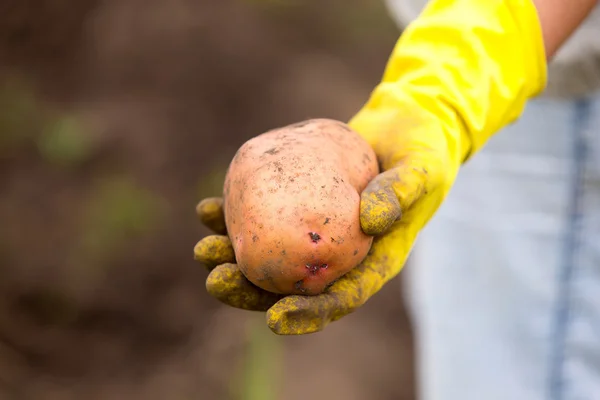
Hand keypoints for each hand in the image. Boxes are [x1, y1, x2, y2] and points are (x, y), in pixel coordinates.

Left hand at [194, 93, 465, 334]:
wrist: (404, 126)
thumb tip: (368, 222)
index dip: (308, 313)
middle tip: (216, 280)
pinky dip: (235, 216)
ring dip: (233, 258)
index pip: (339, 298)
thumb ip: (402, 193)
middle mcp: (338, 252)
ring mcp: (315, 229)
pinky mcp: (298, 202)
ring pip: (270, 255)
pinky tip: (207, 209)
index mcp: (371, 259)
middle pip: (291, 284)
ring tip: (203, 249)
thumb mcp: (422, 169)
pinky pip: (264, 216)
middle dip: (251, 291)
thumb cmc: (423, 151)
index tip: (274, 319)